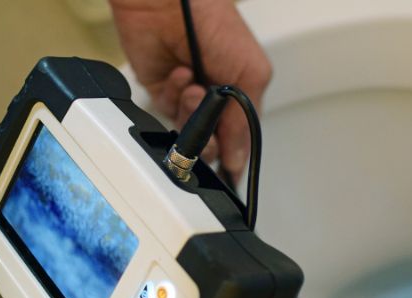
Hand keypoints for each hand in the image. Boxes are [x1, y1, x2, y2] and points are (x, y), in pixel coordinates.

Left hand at [110, 0, 271, 182]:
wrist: (169, 4)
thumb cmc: (214, 22)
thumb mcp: (249, 74)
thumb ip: (245, 121)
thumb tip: (239, 157)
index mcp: (241, 93)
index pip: (239, 137)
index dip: (233, 154)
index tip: (229, 168)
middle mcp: (215, 97)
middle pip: (213, 141)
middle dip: (210, 138)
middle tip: (209, 127)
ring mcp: (187, 96)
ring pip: (188, 131)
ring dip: (192, 112)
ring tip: (195, 89)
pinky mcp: (162, 91)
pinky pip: (167, 111)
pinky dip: (173, 95)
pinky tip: (179, 74)